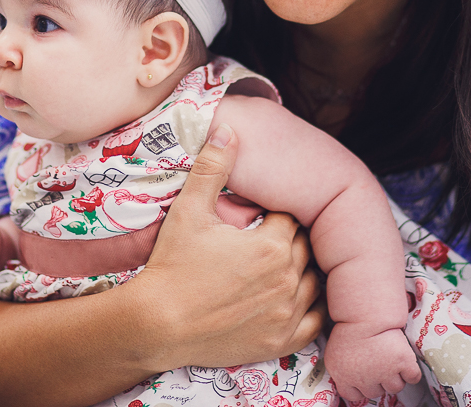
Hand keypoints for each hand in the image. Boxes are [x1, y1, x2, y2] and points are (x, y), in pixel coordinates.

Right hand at [126, 124, 326, 370]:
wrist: (157, 324)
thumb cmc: (172, 266)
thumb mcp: (189, 210)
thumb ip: (212, 168)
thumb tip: (227, 130)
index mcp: (271, 246)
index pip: (291, 219)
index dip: (276, 214)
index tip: (262, 216)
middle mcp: (286, 280)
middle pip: (306, 249)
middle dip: (290, 240)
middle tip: (270, 237)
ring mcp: (285, 314)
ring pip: (314, 284)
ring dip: (303, 271)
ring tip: (281, 264)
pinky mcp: (279, 340)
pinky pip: (314, 322)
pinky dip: (311, 309)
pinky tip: (297, 298)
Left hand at [324, 324, 421, 401]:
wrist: (363, 312)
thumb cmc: (348, 329)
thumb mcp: (335, 353)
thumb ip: (342, 372)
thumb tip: (352, 384)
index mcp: (343, 377)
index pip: (354, 395)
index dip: (360, 387)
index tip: (364, 376)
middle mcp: (363, 380)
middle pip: (376, 392)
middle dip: (378, 379)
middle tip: (378, 361)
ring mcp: (384, 373)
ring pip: (395, 387)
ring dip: (395, 376)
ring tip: (390, 358)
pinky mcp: (402, 363)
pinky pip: (413, 377)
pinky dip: (411, 372)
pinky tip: (404, 361)